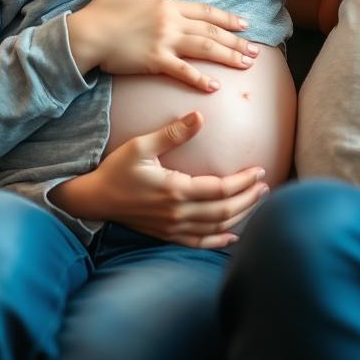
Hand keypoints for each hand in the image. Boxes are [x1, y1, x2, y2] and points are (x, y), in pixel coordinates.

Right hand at [56, 112, 268, 247]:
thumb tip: (200, 116)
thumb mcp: (141, 145)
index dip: (243, 182)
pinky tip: (233, 236)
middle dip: (248, 199)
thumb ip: (172, 132)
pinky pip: (198, 242)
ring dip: (239, 216)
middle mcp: (176, 214)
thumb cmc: (117, 169)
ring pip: (215, 227)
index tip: (259, 171)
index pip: (220, 189)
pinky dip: (218, 240)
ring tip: (256, 201)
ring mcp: (172, 228)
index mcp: (174, 190)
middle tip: (265, 185)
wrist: (94, 199)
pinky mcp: (166, 235)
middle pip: (223, 211)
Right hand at [68, 0, 258, 90]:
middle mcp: (171, 21)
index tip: (245, 25)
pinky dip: (201, 78)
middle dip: (237, 41)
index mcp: (166, 4)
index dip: (227, 18)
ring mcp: (164, 41)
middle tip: (256, 51)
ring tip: (247, 65)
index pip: (205, 11)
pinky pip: (183, 70)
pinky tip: (215, 86)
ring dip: (229, 56)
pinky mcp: (154, 60)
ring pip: (205, 48)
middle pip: (212, 31)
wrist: (84, 34)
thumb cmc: (100, 13)